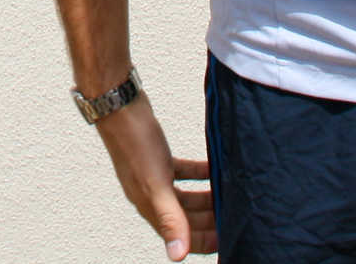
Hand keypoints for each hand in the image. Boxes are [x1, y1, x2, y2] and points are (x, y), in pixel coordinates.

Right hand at [94, 95, 216, 258]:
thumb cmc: (134, 144)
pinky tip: (212, 168)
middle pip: (186, 218)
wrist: (121, 106)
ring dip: (206, 199)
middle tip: (234, 215)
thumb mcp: (156, 185)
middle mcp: (152, 196)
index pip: (180, 236)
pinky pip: (184, 173)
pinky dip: (199, 173)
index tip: (227, 239)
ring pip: (186, 197)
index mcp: (150, 207)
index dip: (203, 241)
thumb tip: (178, 255)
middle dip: (209, 220)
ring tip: (228, 195)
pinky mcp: (159, 159)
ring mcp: (155, 177)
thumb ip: (170, 219)